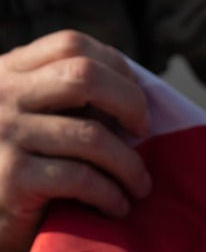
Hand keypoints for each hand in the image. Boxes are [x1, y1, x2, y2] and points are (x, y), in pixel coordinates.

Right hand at [0, 30, 151, 251]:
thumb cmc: (17, 175)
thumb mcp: (31, 122)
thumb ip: (64, 101)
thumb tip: (137, 95)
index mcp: (9, 72)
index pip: (71, 44)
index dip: (115, 67)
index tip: (135, 102)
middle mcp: (3, 95)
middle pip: (85, 76)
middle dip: (130, 103)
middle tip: (145, 133)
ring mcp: (6, 135)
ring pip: (92, 136)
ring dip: (129, 165)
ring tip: (140, 185)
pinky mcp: (14, 178)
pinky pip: (82, 178)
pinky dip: (110, 195)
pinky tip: (117, 207)